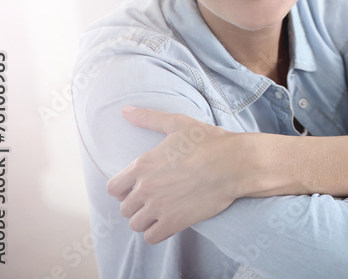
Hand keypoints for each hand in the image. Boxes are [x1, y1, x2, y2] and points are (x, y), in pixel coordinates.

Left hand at [106, 106, 244, 243]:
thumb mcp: (178, 124)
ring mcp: (159, 208)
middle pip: (124, 208)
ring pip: (136, 224)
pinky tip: (168, 222)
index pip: (113, 188)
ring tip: (160, 212)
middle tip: (154, 198)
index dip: (123, 188)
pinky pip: (151, 237)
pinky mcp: (174, 222)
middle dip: (136, 204)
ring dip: (145, 220)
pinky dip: (157, 233)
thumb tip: (125, 110)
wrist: (235, 164)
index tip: (137, 186)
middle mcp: (145, 189)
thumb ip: (148, 118)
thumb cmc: (208, 142)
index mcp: (142, 166)